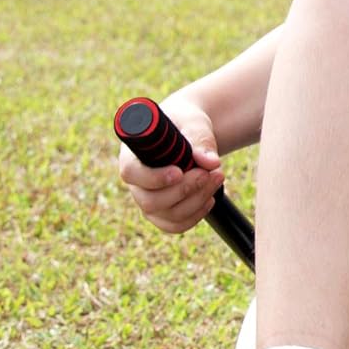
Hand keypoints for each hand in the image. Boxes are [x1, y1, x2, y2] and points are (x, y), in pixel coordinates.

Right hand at [117, 96, 225, 233]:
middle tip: (209, 173)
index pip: (131, 173)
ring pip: (166, 216)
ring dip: (196, 201)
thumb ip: (200, 139)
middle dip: (184, 190)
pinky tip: (210, 198)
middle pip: (149, 201)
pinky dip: (196, 215)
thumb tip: (211, 162)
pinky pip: (174, 225)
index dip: (154, 178)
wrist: (188, 132)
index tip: (179, 172)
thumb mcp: (193, 123)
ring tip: (217, 177)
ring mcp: (147, 200)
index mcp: (132, 155)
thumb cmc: (185, 123)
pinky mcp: (161, 212)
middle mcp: (136, 182)